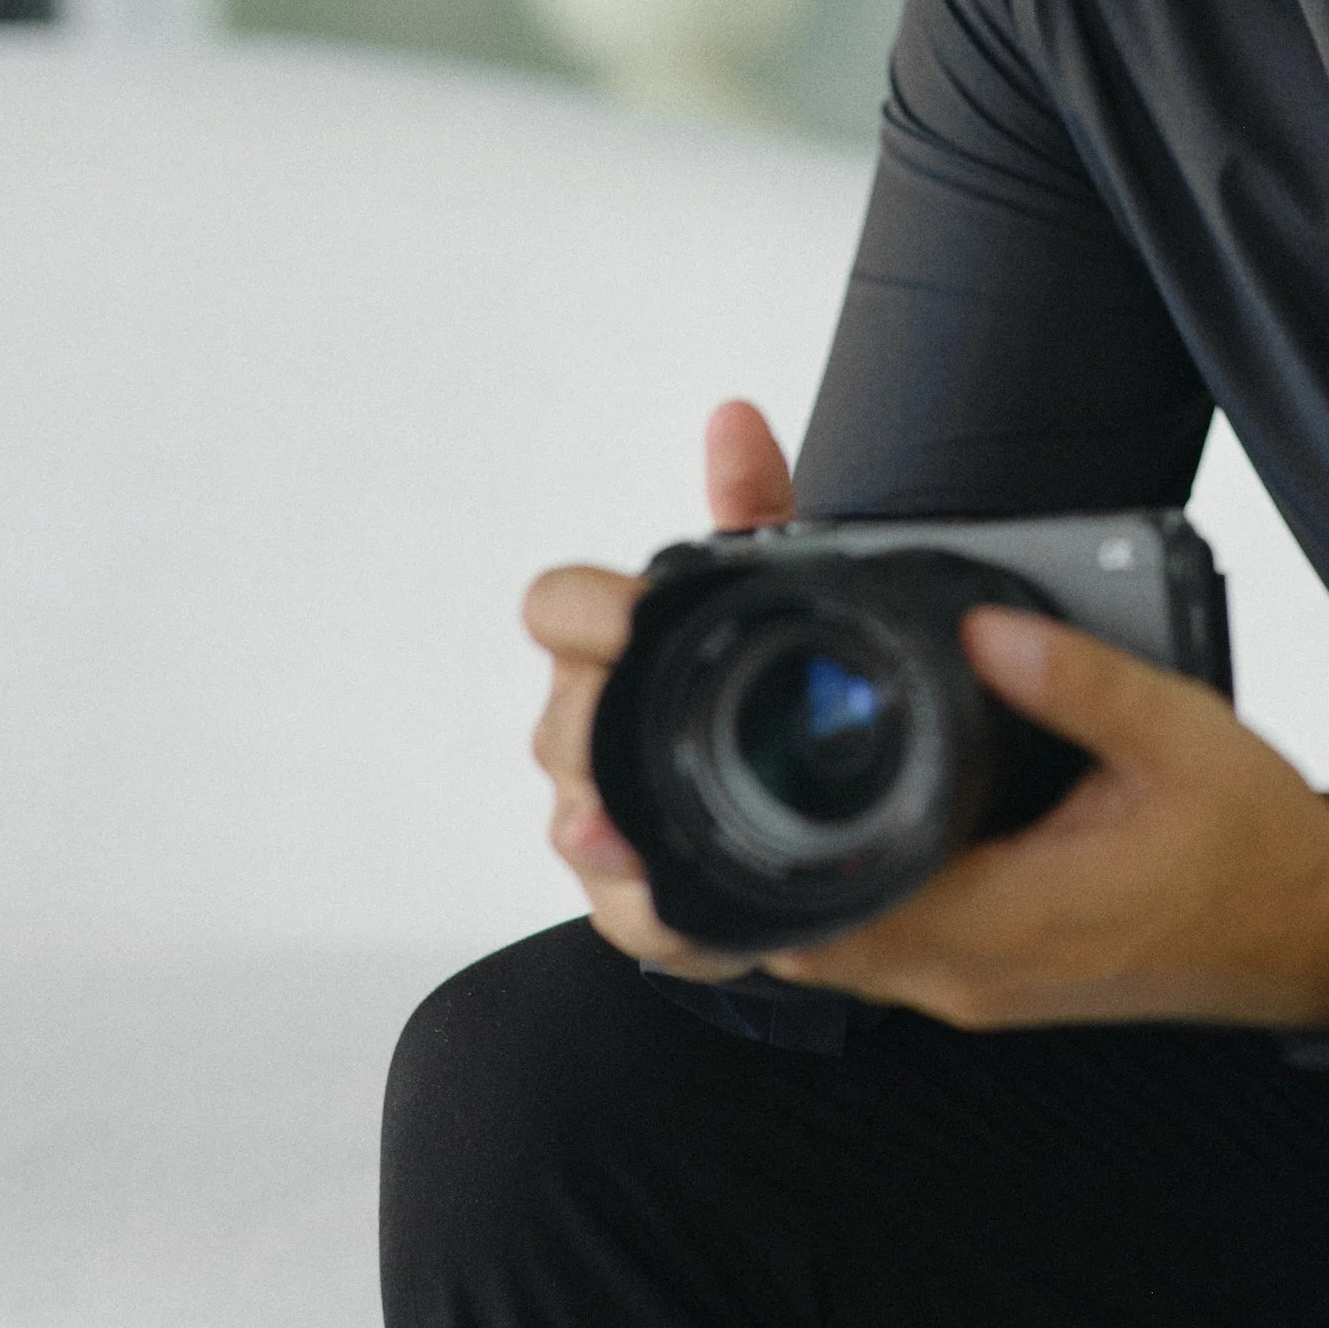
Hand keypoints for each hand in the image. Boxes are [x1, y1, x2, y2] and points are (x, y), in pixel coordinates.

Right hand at [525, 398, 794, 980]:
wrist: (774, 804)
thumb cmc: (746, 678)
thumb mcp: (761, 590)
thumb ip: (750, 504)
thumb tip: (735, 415)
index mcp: (601, 648)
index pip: (554, 607)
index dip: (584, 611)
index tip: (631, 615)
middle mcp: (579, 733)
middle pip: (561, 722)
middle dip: (604, 724)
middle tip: (669, 723)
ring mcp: (592, 823)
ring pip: (580, 820)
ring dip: (615, 824)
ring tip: (649, 832)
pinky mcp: (627, 903)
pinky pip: (626, 912)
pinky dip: (653, 911)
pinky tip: (683, 907)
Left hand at [768, 604, 1328, 1032]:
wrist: (1315, 933)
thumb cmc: (1255, 847)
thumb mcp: (1177, 735)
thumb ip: (1076, 677)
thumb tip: (984, 626)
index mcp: (1010, 922)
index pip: (835, 919)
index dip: (757, 864)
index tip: (718, 788)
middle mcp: (975, 973)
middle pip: (811, 937)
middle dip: (753, 862)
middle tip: (721, 760)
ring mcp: (981, 985)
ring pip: (841, 945)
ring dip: (798, 878)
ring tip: (772, 775)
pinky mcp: (995, 973)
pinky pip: (887, 942)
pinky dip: (848, 889)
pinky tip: (851, 816)